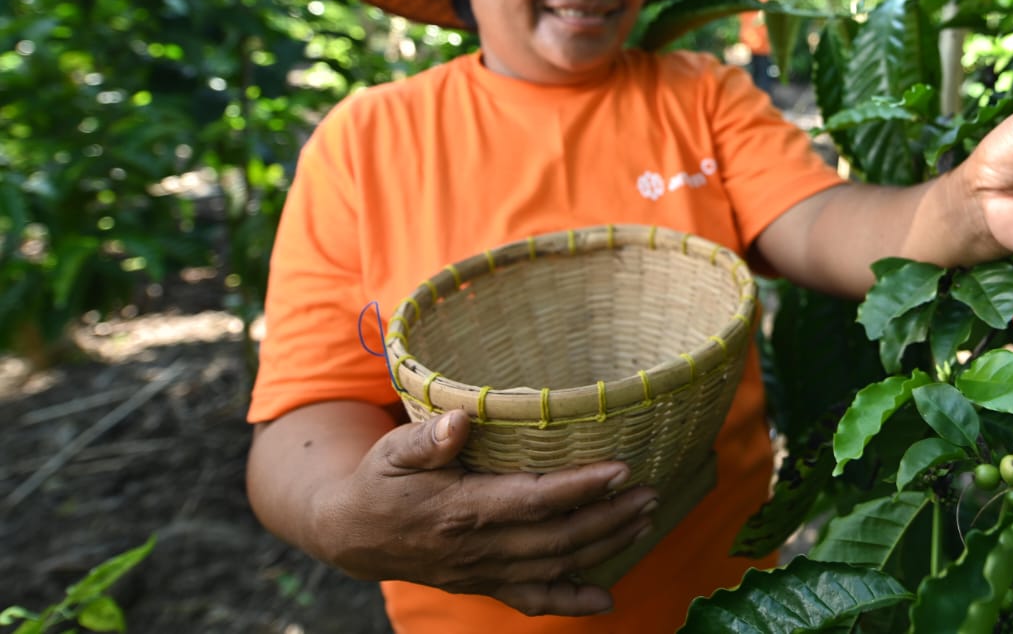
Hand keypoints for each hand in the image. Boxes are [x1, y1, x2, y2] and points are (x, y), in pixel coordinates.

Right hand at [310, 409, 657, 615]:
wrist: (351, 533)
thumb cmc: (380, 480)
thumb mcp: (393, 450)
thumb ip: (428, 438)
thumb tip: (462, 421)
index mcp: (461, 509)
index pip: (533, 500)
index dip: (580, 486)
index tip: (621, 468)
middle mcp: (478, 547)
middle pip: (557, 537)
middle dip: (609, 516)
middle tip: (650, 492)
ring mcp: (484, 571)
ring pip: (556, 565)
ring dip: (605, 545)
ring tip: (644, 519)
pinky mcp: (485, 584)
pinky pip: (533, 599)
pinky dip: (571, 602)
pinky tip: (606, 599)